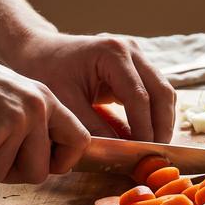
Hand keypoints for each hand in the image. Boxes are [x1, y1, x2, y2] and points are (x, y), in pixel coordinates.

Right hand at [0, 42, 90, 183]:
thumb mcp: (12, 94)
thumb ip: (32, 122)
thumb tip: (46, 162)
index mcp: (46, 100)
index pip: (80, 141)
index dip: (62, 162)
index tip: (42, 165)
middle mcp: (36, 110)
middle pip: (39, 172)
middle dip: (10, 173)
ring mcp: (13, 122)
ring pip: (2, 175)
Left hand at [5, 31, 176, 142]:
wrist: (39, 51)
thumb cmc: (46, 71)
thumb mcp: (66, 103)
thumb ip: (93, 128)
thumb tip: (119, 153)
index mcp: (112, 53)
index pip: (139, 96)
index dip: (144, 128)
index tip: (143, 153)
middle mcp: (131, 50)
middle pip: (162, 91)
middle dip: (161, 126)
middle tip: (155, 154)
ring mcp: (137, 56)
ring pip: (164, 92)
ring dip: (162, 121)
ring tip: (153, 147)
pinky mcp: (137, 67)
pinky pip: (155, 93)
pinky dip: (155, 114)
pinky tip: (147, 135)